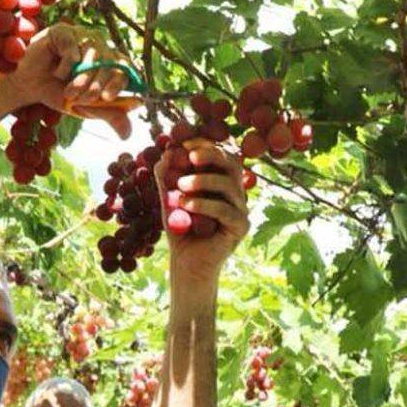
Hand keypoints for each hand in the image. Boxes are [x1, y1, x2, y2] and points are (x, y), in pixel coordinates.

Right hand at [2, 24, 133, 138]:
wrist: (28, 87)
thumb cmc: (58, 93)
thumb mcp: (85, 108)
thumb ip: (108, 115)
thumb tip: (128, 134)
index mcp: (107, 60)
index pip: (124, 66)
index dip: (119, 81)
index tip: (108, 98)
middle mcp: (98, 45)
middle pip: (109, 61)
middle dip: (95, 87)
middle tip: (81, 100)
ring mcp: (81, 35)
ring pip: (93, 54)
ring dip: (81, 79)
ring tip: (68, 92)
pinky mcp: (63, 30)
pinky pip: (72, 48)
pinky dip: (65, 66)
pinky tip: (56, 72)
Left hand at [154, 138, 248, 281]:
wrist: (186, 263)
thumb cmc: (181, 229)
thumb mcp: (169, 199)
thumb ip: (166, 178)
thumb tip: (165, 153)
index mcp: (221, 181)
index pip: (221, 154)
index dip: (206, 144)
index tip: (185, 143)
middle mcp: (235, 192)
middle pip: (233, 163)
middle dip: (211, 154)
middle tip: (190, 156)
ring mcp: (241, 209)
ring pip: (229, 185)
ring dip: (203, 180)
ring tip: (180, 185)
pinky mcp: (240, 227)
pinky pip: (226, 210)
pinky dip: (205, 204)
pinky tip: (186, 204)